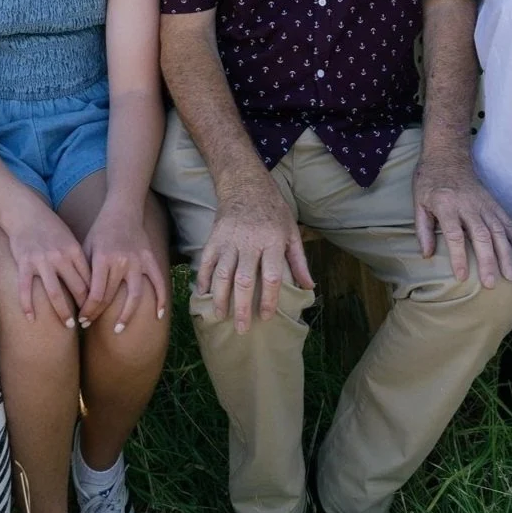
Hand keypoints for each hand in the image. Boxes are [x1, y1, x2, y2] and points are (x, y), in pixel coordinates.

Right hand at [8, 199, 91, 324]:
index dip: (95, 297)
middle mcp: (60, 256)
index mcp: (74, 250)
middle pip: (76, 288)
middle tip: (87, 323)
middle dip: (84, 308)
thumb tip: (93, 281)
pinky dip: (27, 306)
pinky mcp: (24, 263)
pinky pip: (26, 289)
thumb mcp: (69, 240)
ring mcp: (41, 261)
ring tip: (67, 326)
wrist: (26, 212)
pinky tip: (30, 319)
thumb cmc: (50, 227)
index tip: (98, 310)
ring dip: (62, 312)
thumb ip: (79, 259)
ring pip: (55, 293)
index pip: (89, 279)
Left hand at [79, 203, 168, 331]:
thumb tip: (76, 300)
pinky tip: (159, 315)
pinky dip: (161, 299)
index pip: (96, 294)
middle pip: (112, 297)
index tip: (82, 319)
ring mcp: (138, 261)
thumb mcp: (85, 246)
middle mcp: (122, 261)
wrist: (122, 210)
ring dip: (127, 315)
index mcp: (103, 258)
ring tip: (119, 330)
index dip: (88, 310)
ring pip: (135, 296)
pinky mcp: (150, 259)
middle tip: (90, 325)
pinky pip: (158, 282)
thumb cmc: (100, 230)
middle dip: (98, 314)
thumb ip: (83, 272)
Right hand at [197, 174, 312, 332]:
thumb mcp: (291, 231)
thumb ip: (298, 260)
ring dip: (220, 297)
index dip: (268, 299)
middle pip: (244, 280)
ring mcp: (230, 239)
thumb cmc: (273, 209)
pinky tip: (203, 295)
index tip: (266, 317)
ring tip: (220, 316)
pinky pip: (207, 261)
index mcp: (272, 241)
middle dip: (242, 307)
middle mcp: (250, 242)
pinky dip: (203, 279)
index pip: (271, 276)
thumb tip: (309, 287)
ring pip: (223, 273)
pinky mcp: (214, 237)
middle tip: (241, 329)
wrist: (245, 183)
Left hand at [413, 147, 511, 286]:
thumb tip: (427, 255)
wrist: (447, 155)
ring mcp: (484, 204)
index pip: (454, 234)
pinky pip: (508, 222)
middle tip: (491, 283)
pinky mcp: (494, 203)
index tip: (462, 277)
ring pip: (499, 230)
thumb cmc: (430, 181)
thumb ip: (422, 229)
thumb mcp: (418, 202)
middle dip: (487, 260)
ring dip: (506, 254)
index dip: (458, 257)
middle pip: (481, 235)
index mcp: (446, 204)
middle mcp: (468, 205)